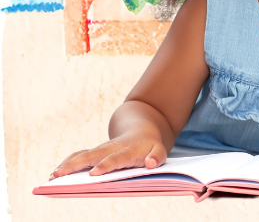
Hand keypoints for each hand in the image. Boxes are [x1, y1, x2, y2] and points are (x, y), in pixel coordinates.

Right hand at [50, 133, 166, 179]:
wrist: (142, 129)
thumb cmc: (150, 146)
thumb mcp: (159, 150)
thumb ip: (157, 156)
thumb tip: (150, 163)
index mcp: (128, 150)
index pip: (117, 158)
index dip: (106, 165)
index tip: (93, 173)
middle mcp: (111, 148)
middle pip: (93, 155)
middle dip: (76, 165)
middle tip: (60, 174)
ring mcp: (101, 149)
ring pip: (82, 155)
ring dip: (67, 165)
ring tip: (52, 176)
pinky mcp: (94, 152)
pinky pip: (79, 156)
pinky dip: (66, 163)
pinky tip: (54, 174)